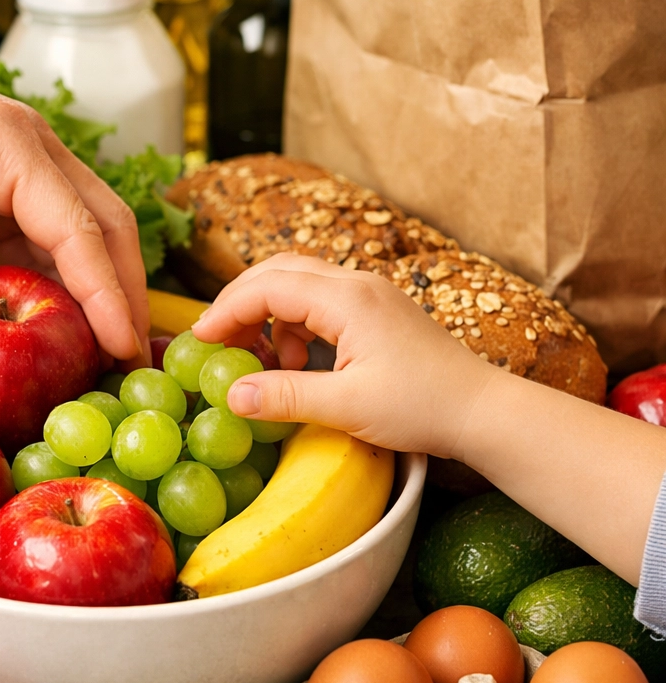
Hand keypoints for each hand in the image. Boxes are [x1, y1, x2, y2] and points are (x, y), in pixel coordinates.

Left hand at [0, 26, 147, 360]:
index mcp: (8, 143)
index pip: (80, 229)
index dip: (107, 295)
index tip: (126, 348)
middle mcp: (26, 151)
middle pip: (104, 224)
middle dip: (124, 291)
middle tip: (133, 358)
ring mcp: (11, 169)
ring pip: (78, 233)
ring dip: (94, 289)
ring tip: (101, 351)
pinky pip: (37, 239)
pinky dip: (52, 281)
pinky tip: (51, 323)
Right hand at [191, 254, 491, 456]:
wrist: (482, 411)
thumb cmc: (422, 407)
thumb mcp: (346, 408)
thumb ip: (284, 397)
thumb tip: (230, 396)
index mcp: (347, 299)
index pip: (267, 286)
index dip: (226, 310)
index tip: (200, 340)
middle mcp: (356, 283)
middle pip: (278, 271)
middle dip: (240, 302)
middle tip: (217, 340)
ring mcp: (369, 294)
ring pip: (298, 283)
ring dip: (268, 316)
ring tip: (264, 361)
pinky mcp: (376, 311)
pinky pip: (319, 302)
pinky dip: (295, 325)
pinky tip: (300, 363)